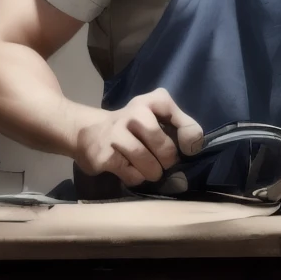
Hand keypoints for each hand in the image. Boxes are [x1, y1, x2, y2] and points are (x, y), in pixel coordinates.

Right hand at [72, 89, 203, 185]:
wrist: (87, 131)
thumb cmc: (132, 127)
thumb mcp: (156, 116)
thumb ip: (181, 126)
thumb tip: (193, 148)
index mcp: (151, 101)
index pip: (181, 119)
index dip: (189, 139)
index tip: (186, 149)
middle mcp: (134, 113)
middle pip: (165, 149)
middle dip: (167, 161)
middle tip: (162, 162)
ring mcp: (117, 134)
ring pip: (149, 165)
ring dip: (153, 172)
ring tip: (148, 169)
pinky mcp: (104, 155)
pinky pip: (132, 175)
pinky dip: (136, 177)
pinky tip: (130, 169)